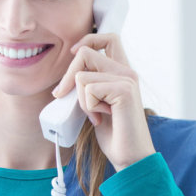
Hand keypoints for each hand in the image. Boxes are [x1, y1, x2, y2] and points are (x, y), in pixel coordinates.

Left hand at [50, 33, 155, 170]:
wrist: (130, 157)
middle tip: (64, 96)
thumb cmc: (114, 134)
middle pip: (86, 52)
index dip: (87, 41)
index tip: (74, 55)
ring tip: (96, 115)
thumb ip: (89, 85)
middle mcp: (127, 71)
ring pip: (82, 75)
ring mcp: (127, 79)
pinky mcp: (124, 90)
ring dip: (81, 100)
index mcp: (122, 72)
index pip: (107, 37)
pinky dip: (88, 107)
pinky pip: (88, 89)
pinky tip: (101, 119)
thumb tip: (67, 77)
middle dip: (68, 76)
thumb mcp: (97, 103)